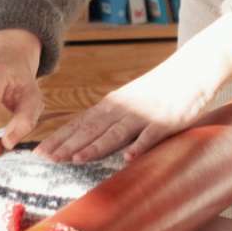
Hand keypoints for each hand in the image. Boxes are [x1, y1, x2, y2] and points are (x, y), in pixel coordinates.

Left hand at [43, 13, 231, 163]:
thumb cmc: (159, 91)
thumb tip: (86, 138)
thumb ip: (110, 120)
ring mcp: (144, 115)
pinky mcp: (166, 121)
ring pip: (115, 132)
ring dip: (95, 145)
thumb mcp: (129, 101)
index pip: (79, 123)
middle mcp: (123, 109)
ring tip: (77, 158)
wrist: (192, 71)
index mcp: (111, 105)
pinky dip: (139, 145)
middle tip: (47, 159)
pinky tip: (128, 157)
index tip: (39, 152)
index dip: (59, 138)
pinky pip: (151, 136)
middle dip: (68, 144)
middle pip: (91, 129)